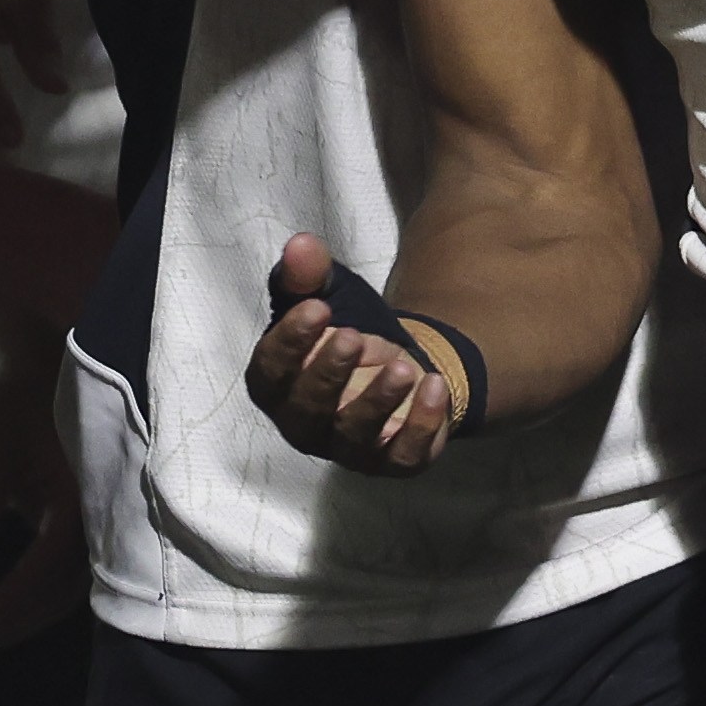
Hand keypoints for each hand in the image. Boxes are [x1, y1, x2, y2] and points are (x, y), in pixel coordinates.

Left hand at [0, 331, 84, 652]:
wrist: (41, 371)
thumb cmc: (15, 400)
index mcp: (84, 491)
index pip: (51, 557)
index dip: (19, 593)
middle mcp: (100, 513)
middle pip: (66, 586)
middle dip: (20, 619)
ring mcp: (96, 522)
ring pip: (70, 587)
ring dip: (29, 615)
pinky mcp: (85, 526)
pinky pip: (68, 574)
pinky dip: (38, 597)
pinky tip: (6, 612)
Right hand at [245, 233, 454, 474]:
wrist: (396, 366)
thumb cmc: (344, 333)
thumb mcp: (325, 295)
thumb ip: (308, 274)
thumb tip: (301, 244)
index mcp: (276, 386)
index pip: (270, 372)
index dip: (289, 343)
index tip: (317, 308)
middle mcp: (304, 425)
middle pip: (308, 410)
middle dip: (328, 374)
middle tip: (354, 337)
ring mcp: (348, 449)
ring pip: (355, 437)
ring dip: (378, 401)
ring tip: (402, 366)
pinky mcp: (392, 461)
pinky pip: (403, 455)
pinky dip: (422, 425)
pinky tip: (435, 387)